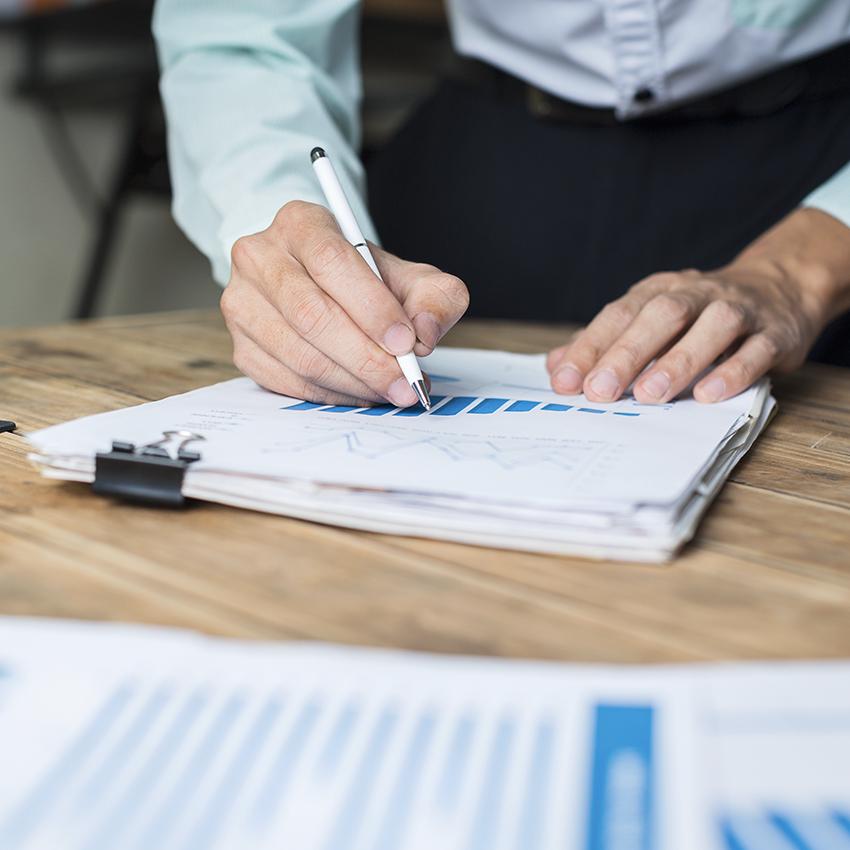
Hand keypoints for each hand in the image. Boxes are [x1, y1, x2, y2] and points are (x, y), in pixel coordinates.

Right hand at [221, 201, 468, 405]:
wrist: (320, 285)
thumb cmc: (364, 279)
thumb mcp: (409, 276)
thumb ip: (433, 297)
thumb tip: (424, 333)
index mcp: (300, 223)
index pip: (331, 261)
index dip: (371, 307)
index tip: (406, 342)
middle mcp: (260, 257)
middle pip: (311, 314)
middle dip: (366, 357)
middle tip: (404, 382)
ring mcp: (242, 304)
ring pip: (299, 354)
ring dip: (352, 381)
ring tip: (389, 391)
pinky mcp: (241, 347)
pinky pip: (287, 381)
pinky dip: (331, 394)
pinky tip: (361, 393)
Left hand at [547, 208, 849, 403]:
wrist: (779, 286)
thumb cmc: (697, 314)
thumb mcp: (647, 319)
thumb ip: (603, 344)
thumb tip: (555, 367)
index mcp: (657, 292)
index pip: (618, 315)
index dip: (590, 347)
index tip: (565, 381)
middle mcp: (696, 294)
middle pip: (660, 316)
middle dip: (626, 354)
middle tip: (600, 391)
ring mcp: (738, 310)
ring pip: (710, 328)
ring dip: (678, 362)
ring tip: (649, 395)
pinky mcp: (775, 333)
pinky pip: (756, 349)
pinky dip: (734, 371)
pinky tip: (709, 395)